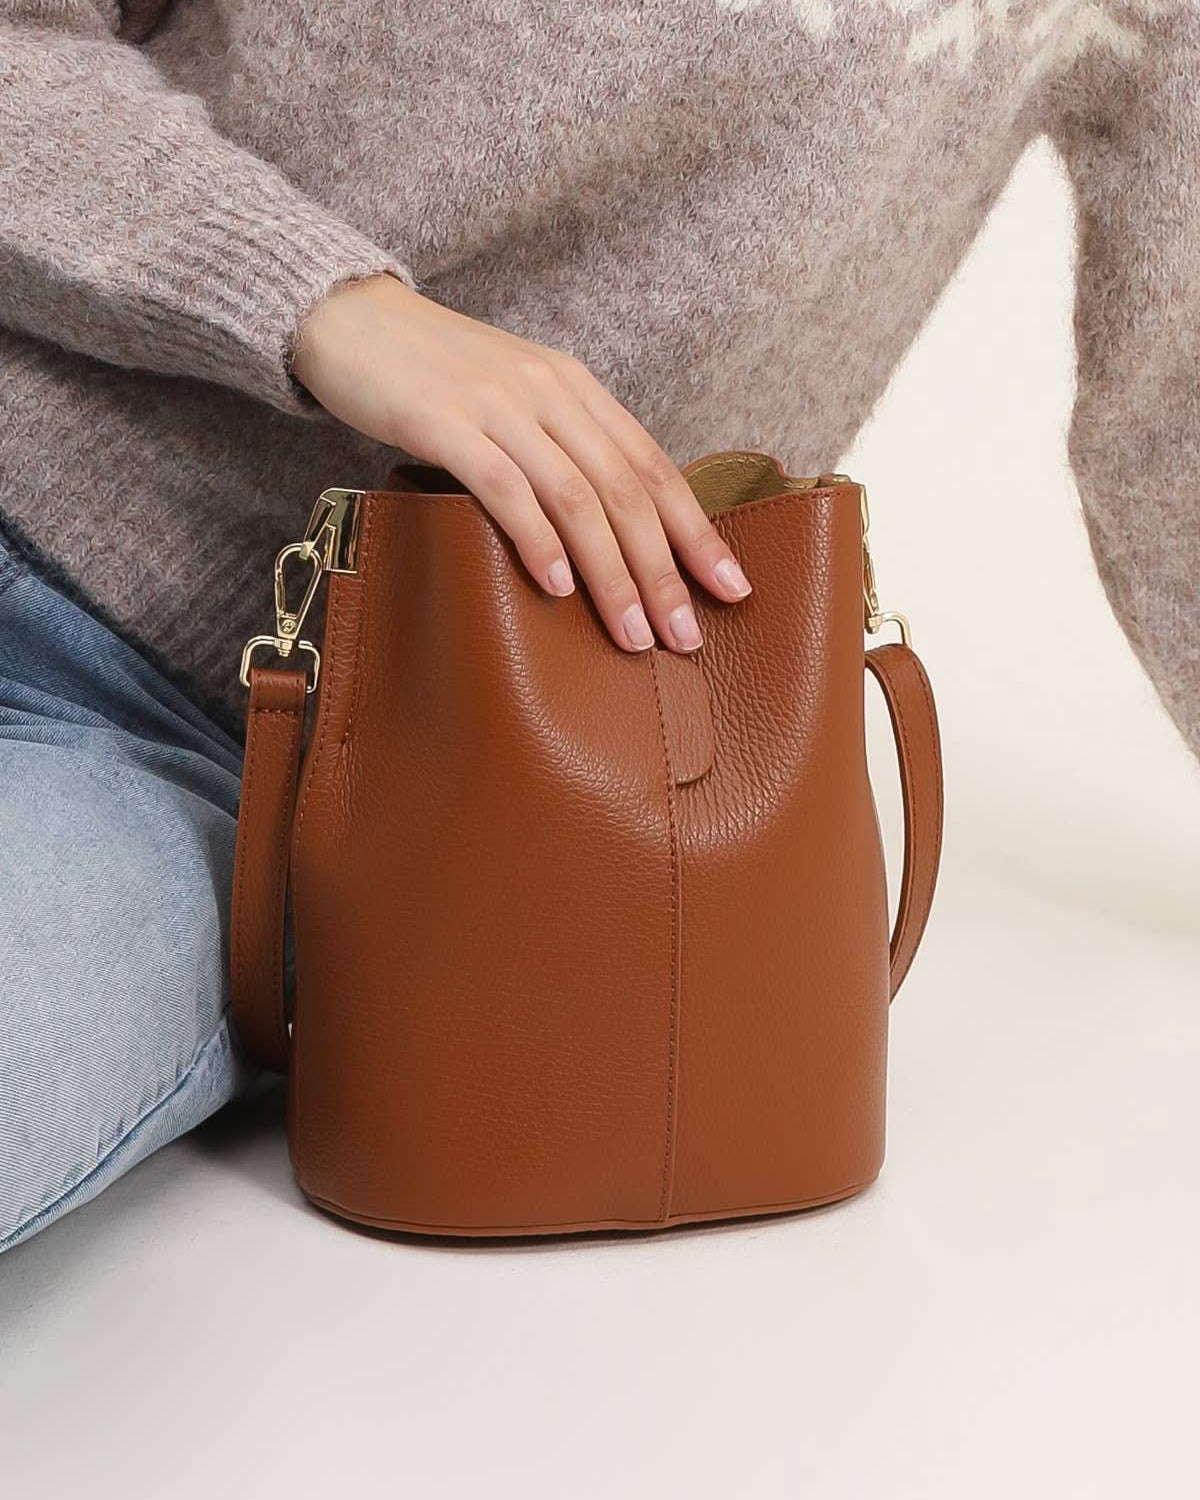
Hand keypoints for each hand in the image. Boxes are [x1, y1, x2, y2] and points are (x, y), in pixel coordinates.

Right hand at [290, 273, 752, 652]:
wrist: (350, 316)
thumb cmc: (435, 374)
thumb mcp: (515, 401)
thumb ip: (559, 450)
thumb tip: (605, 533)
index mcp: (576, 388)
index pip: (653, 467)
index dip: (697, 532)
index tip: (732, 589)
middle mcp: (550, 392)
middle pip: (626, 491)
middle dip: (664, 570)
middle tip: (685, 636)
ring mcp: (497, 405)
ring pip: (576, 497)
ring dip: (611, 572)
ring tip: (633, 633)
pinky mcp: (442, 420)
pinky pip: (504, 486)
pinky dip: (538, 538)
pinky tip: (559, 585)